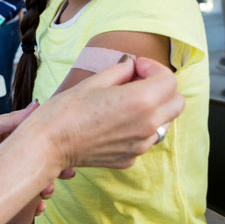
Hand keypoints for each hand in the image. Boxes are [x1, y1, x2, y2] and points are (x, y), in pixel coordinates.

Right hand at [33, 57, 183, 169]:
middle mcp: (148, 125)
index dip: (153, 68)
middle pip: (177, 102)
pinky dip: (136, 128)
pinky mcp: (130, 158)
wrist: (47, 144)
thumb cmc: (64, 111)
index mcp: (141, 101)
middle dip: (161, 88)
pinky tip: (112, 123)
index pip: (169, 79)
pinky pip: (144, 139)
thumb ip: (120, 71)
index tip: (135, 66)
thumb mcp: (92, 82)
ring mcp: (140, 145)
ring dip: (152, 109)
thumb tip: (131, 65)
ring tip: (123, 103)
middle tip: (136, 82)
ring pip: (163, 122)